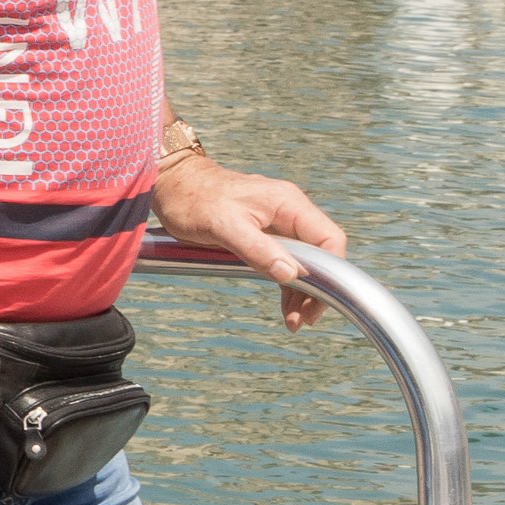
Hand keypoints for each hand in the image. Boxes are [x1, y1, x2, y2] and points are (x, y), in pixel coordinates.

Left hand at [155, 156, 345, 329]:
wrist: (172, 183)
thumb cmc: (193, 199)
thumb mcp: (222, 225)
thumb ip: (257, 248)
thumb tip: (292, 274)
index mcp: (287, 203)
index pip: (329, 239)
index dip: (332, 271)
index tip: (318, 298)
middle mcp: (289, 211)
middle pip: (321, 254)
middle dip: (317, 288)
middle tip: (305, 317)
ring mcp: (278, 222)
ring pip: (305, 262)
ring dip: (302, 291)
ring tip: (294, 321)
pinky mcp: (265, 233)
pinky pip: (286, 261)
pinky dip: (287, 283)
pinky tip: (286, 306)